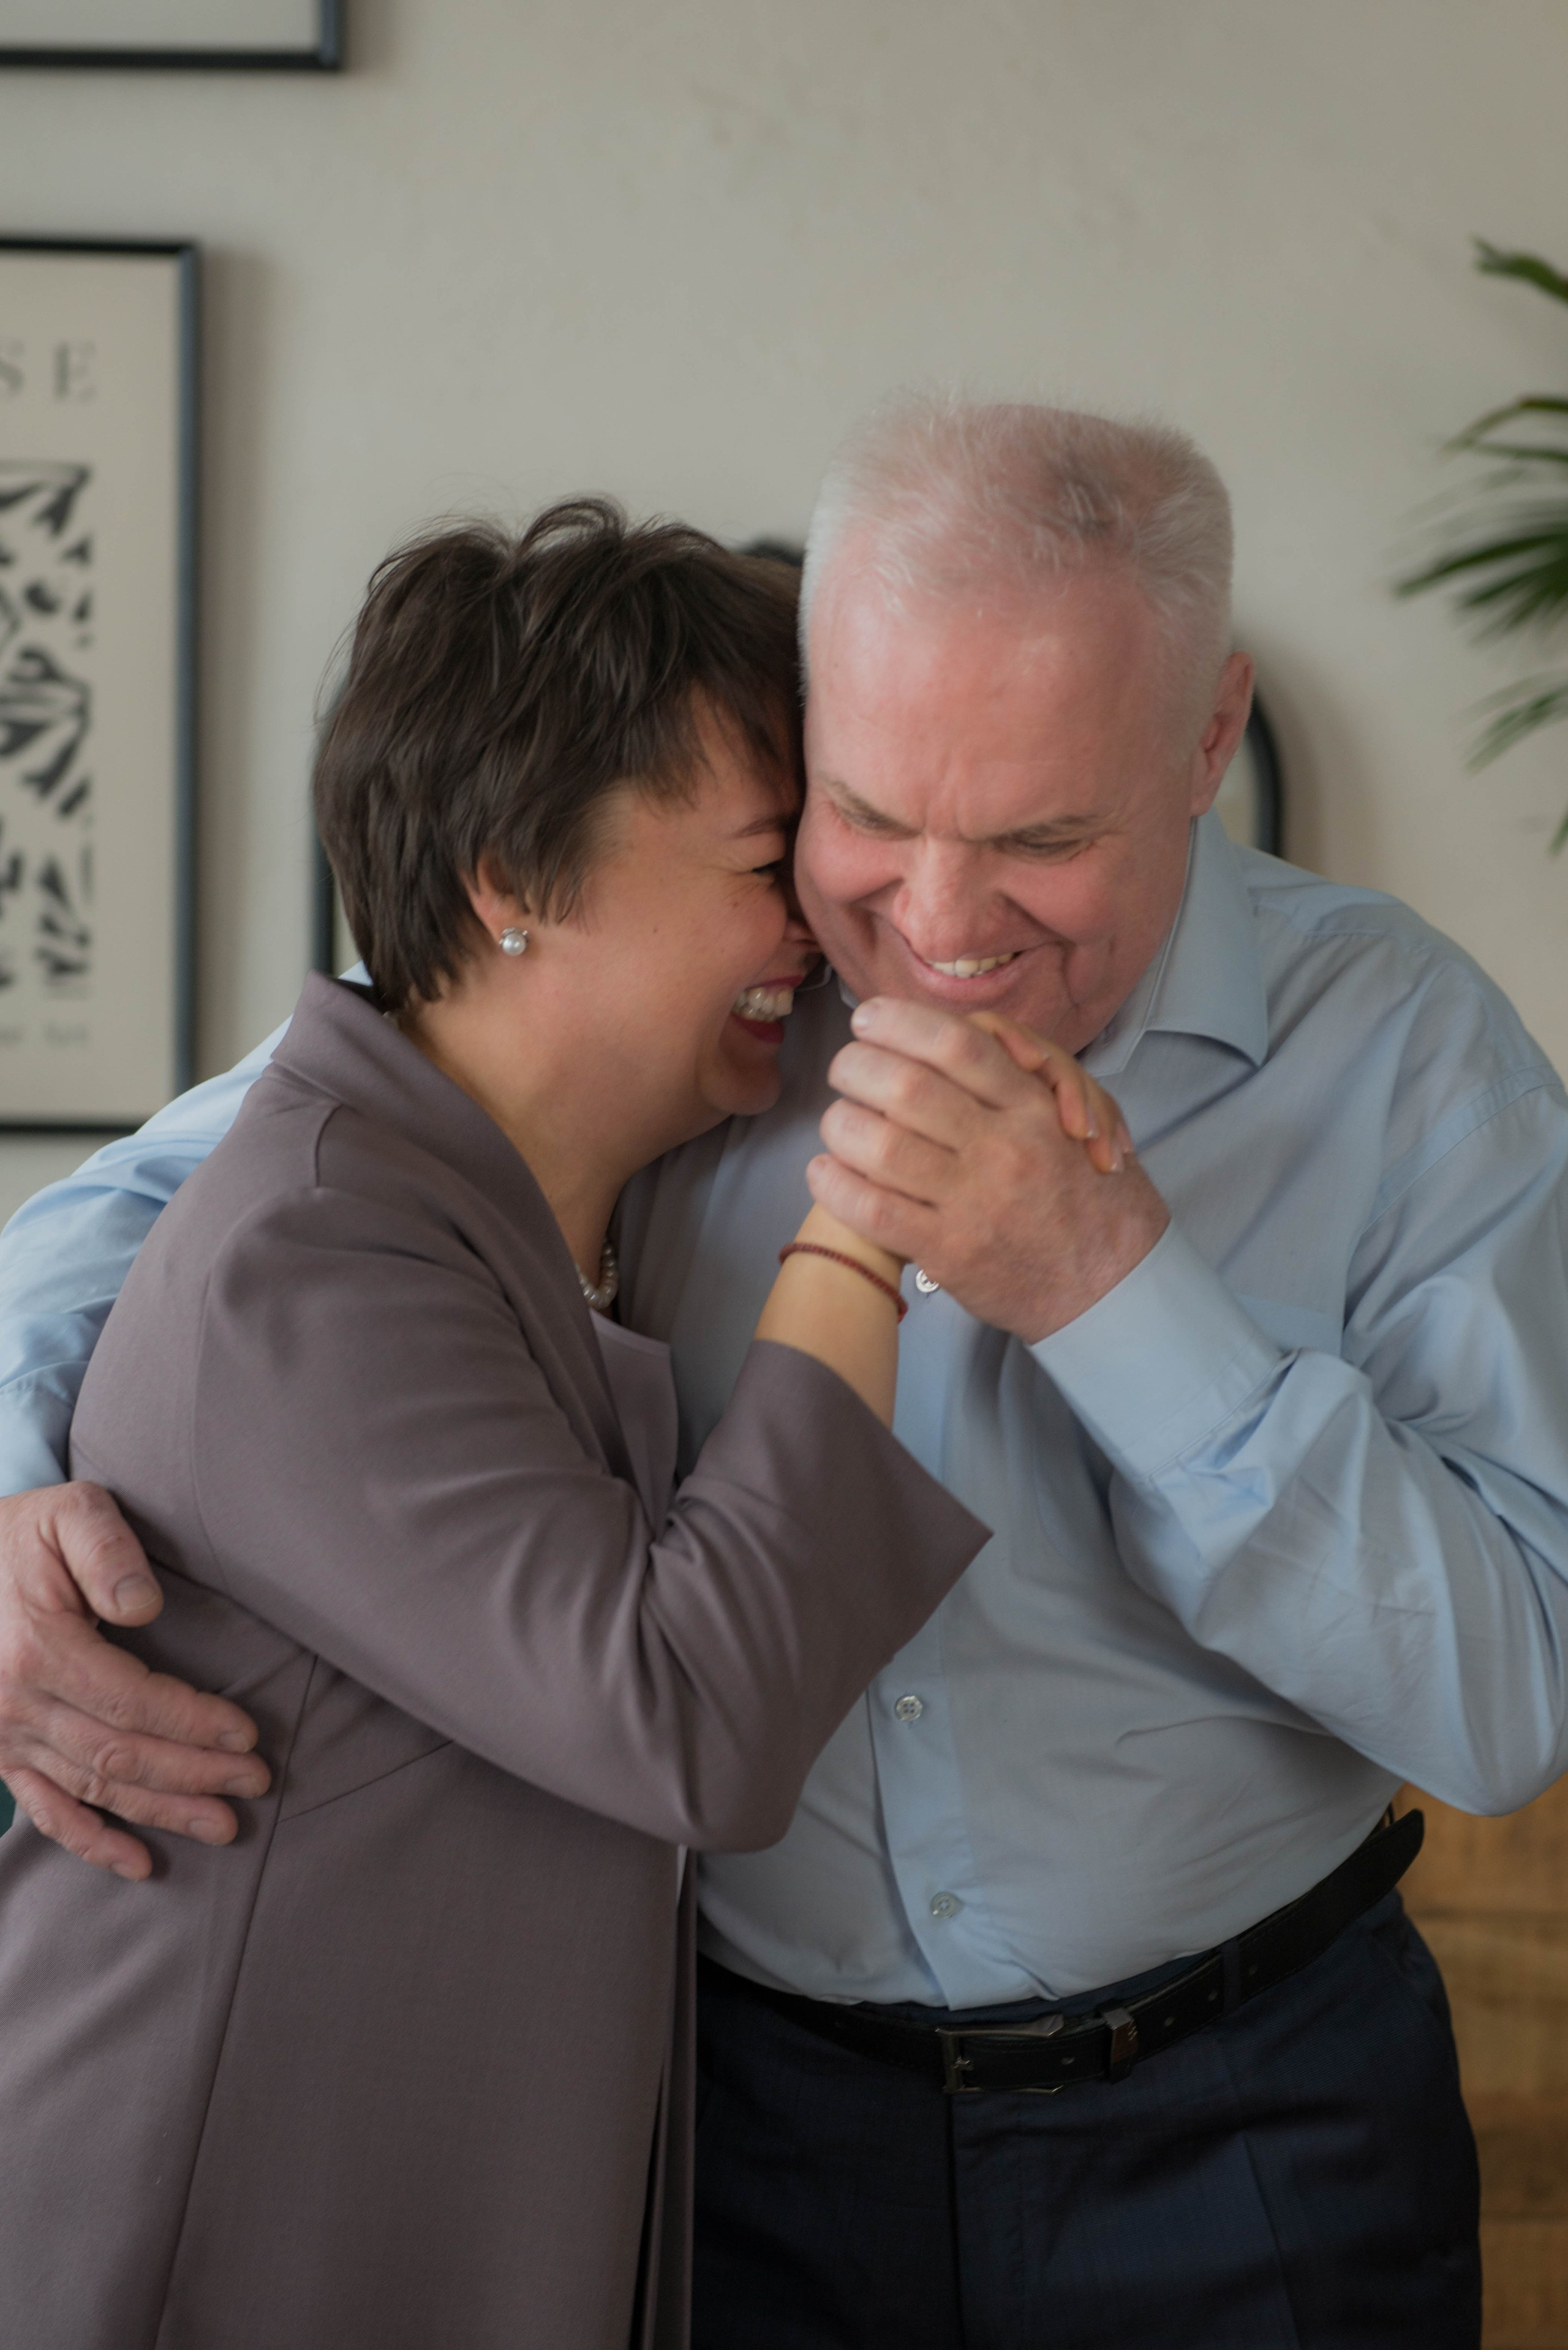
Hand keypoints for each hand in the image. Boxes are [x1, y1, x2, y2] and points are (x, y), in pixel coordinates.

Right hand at [0, 1482, 268, 1879]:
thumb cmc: (22, 1534)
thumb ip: (108, 1550)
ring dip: (161, 1813)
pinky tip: (138, 1863)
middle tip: (255, 1782)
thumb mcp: (69, 1512)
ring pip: (93, 1787)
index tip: (247, 1733)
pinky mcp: (0, 1753)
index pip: (133, 1700)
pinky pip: (44, 1811)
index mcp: (40, 1647)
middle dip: (194, 1774)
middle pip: (121, 1753)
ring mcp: (5, 1735)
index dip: (193, 1721)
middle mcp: (17, 1703)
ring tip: (223, 1825)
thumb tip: (144, 1607)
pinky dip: (91, 1843)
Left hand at [807, 996, 1170, 1341]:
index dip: (901, 1022)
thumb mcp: (1074, 1116)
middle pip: (907, 1085)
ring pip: (881, 1145)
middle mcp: (1004, 1148)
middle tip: (844, 1069)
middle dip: (857, 1067)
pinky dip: (836, 1186)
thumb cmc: (1087, 1195)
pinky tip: (824, 1171)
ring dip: (840, 1125)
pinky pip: (875, 1211)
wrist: (1113, 1284)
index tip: (869, 1020)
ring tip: (835, 1122)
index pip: (957, 1044)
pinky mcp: (951, 1252)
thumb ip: (1017, 1074)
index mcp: (1033, 1107)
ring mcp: (975, 1202)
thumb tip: (950, 1034)